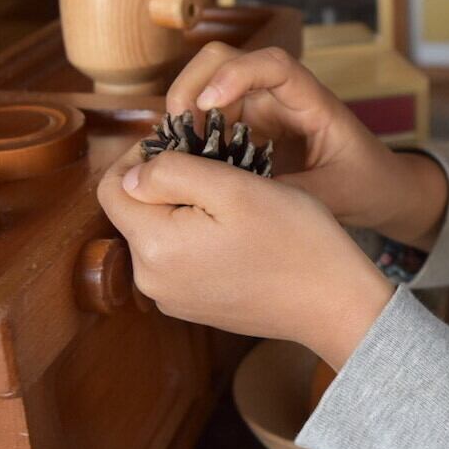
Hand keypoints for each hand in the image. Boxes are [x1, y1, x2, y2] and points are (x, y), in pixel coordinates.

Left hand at [98, 147, 393, 367]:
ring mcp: (173, 298)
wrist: (335, 303)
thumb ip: (173, 172)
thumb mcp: (235, 187)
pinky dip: (201, 238)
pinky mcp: (196, 306)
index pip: (113, 187)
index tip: (186, 142)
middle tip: (220, 169)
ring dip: (187, 209)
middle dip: (169, 183)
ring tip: (236, 200)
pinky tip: (241, 233)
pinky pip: (182, 260)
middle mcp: (152, 280)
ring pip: (161, 234)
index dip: (142, 155)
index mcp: (154, 246)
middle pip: (137, 212)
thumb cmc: (295, 240)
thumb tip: (133, 173)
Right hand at [165, 43, 446, 246]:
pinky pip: (210, 120)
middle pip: (224, 61)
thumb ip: (288, 196)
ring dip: (185, 113)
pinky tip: (185, 162)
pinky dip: (191, 134)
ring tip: (176, 153)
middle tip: (176, 133)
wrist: (384, 190)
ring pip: (209, 88)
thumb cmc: (368, 184)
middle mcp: (283, 97)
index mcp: (313, 102)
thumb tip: (231, 197)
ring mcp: (263, 111)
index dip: (235, 74)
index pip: (272, 64)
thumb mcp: (335, 196)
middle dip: (192, 86)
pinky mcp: (250, 131)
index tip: (208, 105)